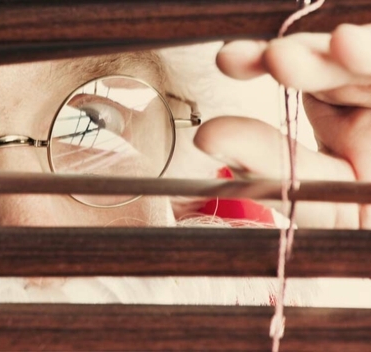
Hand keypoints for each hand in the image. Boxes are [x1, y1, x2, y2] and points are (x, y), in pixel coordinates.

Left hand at [195, 24, 370, 228]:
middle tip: (263, 58)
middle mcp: (366, 92)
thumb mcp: (326, 194)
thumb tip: (206, 134)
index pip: (302, 73)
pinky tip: (348, 45)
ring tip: (317, 51)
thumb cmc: (364, 215)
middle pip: (335, 58)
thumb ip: (272, 163)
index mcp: (343, 108)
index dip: (262, 59)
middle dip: (299, 54)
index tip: (228, 59)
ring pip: (368, 59)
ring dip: (344, 51)